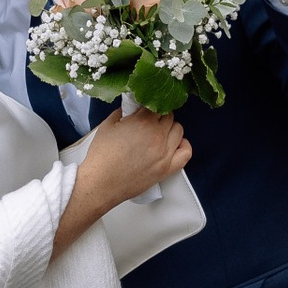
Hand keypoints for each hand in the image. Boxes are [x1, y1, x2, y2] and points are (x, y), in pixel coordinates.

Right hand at [55, 97, 192, 247]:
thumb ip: (123, 112)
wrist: (101, 183)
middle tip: (148, 121)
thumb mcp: (108, 125)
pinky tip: (174, 144)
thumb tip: (132, 107)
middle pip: (169, 116)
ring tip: (158, 132)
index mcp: (144, 122)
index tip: (144, 110)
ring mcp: (165, 153)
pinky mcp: (167, 169)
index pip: (156, 104)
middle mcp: (158, 136)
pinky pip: (186, 152)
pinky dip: (183, 145)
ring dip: (170, 128)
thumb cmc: (102, 157)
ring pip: (178, 131)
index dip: (149, 106)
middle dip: (158, 116)